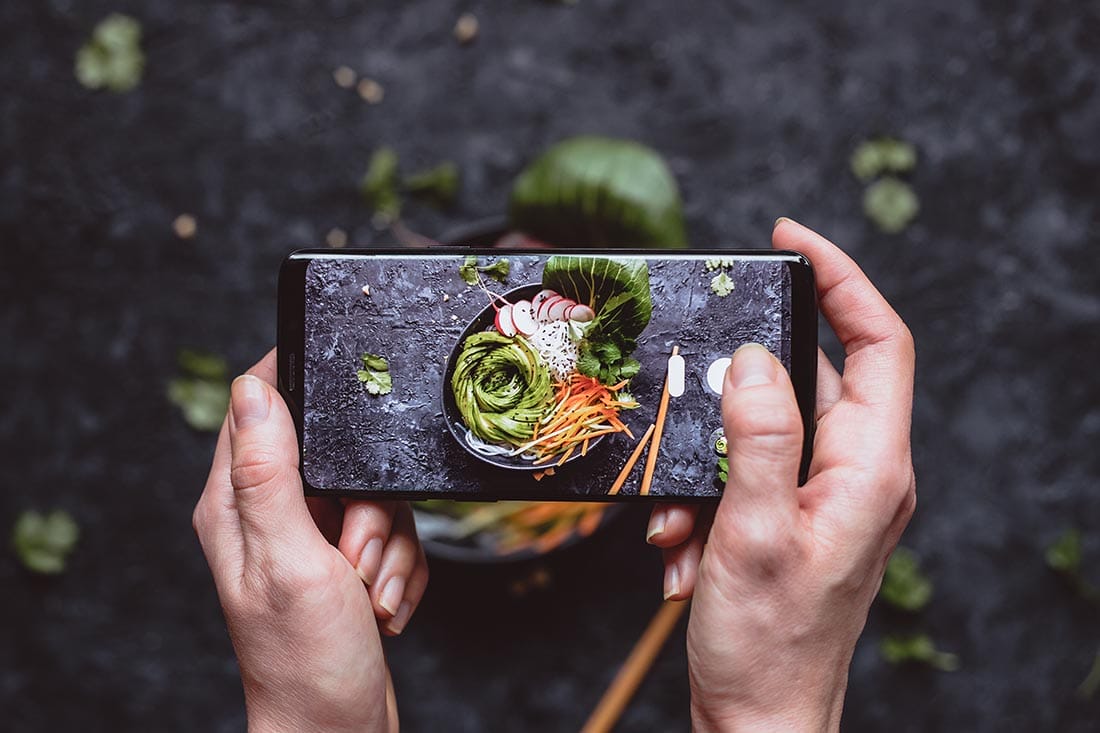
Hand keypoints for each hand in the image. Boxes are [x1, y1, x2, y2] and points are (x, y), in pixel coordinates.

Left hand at [192, 350, 428, 732]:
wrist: (339, 729)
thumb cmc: (304, 659)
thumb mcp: (289, 557)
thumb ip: (269, 472)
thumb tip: (250, 389)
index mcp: (237, 505)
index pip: (258, 409)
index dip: (301, 391)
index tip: (346, 401)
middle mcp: (272, 517)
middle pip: (339, 458)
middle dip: (368, 507)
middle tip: (352, 553)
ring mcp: (312, 542)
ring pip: (376, 499)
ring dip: (386, 547)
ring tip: (365, 592)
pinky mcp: (346, 565)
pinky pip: (396, 536)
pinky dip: (400, 570)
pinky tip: (380, 606)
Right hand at [646, 219, 915, 729]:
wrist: (760, 720)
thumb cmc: (766, 645)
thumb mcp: (752, 534)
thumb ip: (760, 438)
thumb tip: (757, 359)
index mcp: (870, 468)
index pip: (878, 342)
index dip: (841, 278)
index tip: (789, 240)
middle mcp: (858, 474)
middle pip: (810, 378)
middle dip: (738, 384)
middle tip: (692, 383)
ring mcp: (825, 497)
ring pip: (763, 429)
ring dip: (706, 458)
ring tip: (678, 517)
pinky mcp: (791, 518)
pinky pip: (744, 474)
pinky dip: (702, 496)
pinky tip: (678, 547)